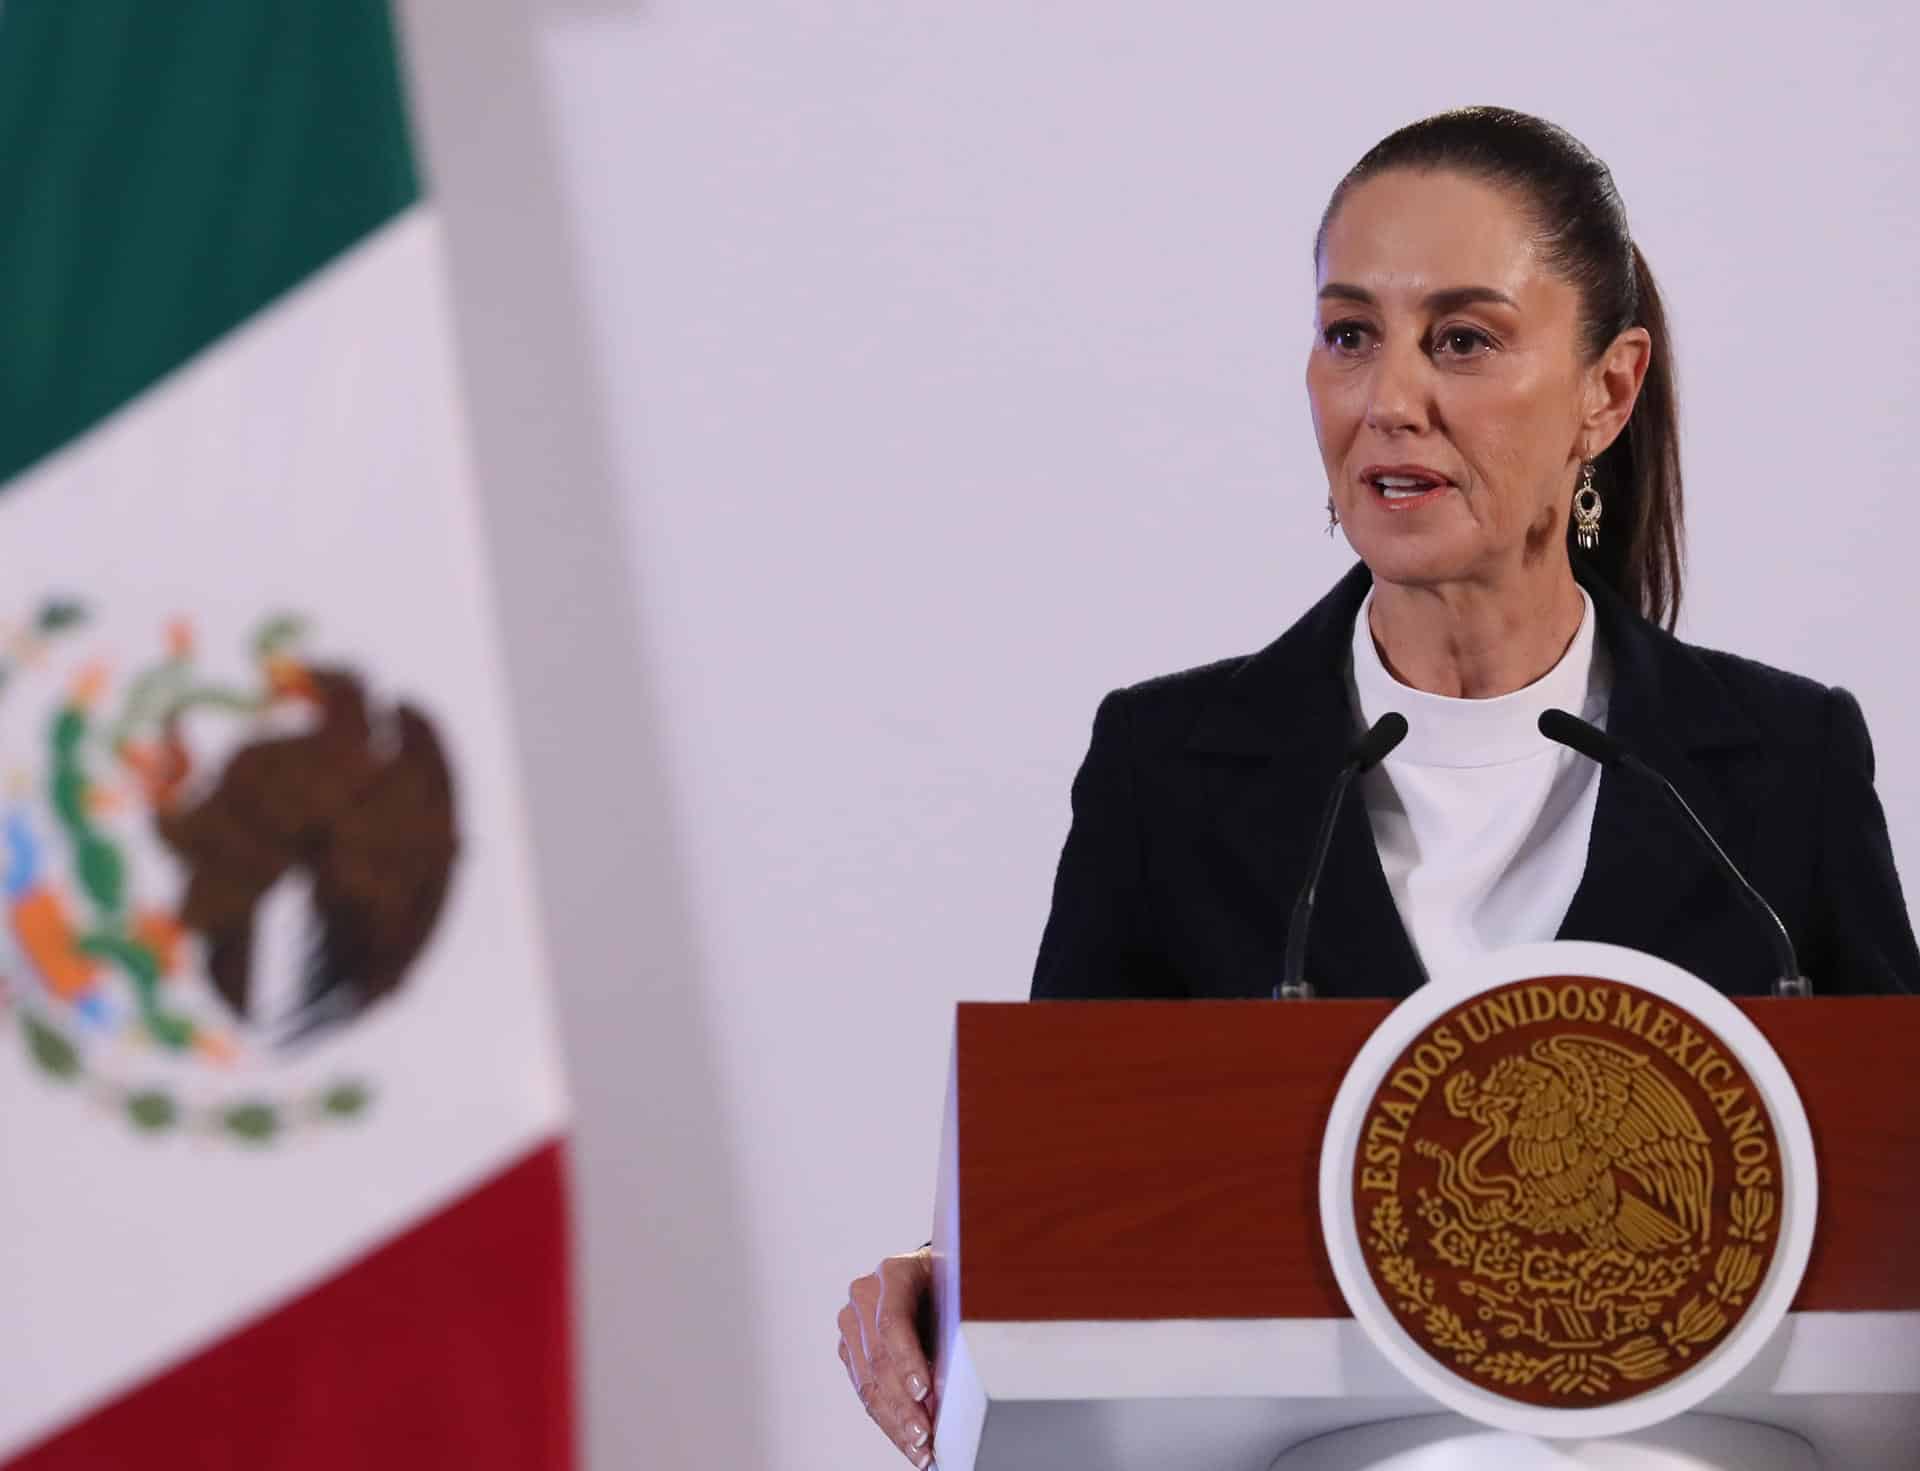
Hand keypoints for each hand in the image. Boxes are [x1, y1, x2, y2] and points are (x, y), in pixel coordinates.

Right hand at [838, 1247, 936, 1466]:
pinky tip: (907, 1441)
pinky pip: (865, 1390)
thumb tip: (957, 1378)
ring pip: (868, 1382)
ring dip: (894, 1421)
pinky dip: (888, 1419)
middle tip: (925, 1436)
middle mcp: (864, 1295)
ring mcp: (852, 1322)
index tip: (924, 1392)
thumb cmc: (949, 1284)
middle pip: (879, 1358)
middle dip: (903, 1404)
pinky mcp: (849, 1349)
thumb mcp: (957, 1291)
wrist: (929, 1277)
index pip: (892, 1321)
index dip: (906, 1360)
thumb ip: (953, 1324)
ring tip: (919, 1449)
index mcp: (893, 1272)